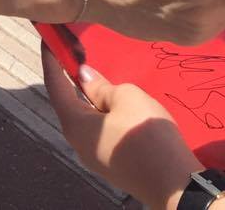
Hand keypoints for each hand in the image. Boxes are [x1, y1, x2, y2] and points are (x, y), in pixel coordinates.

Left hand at [41, 50, 199, 209]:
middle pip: (69, 103)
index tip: (48, 39)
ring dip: (89, 95)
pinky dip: (101, 110)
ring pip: (86, 117)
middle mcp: (79, 143)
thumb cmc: (145, 134)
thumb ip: (101, 86)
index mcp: (75, 125)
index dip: (51, 60)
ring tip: (95, 71)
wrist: (175, 184)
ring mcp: (96, 156)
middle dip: (70, 77)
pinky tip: (112, 100)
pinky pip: (100, 129)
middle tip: (77, 51)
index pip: (55, 85)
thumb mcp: (126, 98)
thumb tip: (83, 78)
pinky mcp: (112, 163)